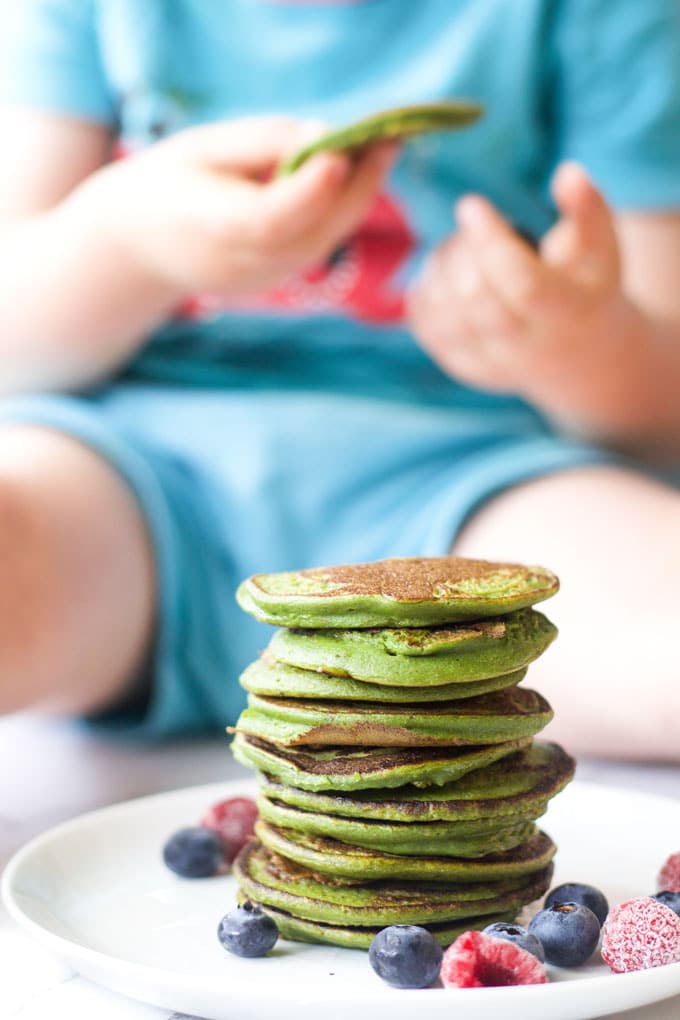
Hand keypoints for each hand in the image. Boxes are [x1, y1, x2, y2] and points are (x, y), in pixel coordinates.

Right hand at [77, 116, 396, 298]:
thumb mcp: (201, 147)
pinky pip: (318, 246)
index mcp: (212, 229)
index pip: (271, 219)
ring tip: (379, 149)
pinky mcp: (275, 282)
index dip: (309, 190)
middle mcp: (244, 264)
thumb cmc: (167, 184)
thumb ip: (263, 144)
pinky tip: (353, 176)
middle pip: (313, 232)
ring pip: (325, 241)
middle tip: (389, 138)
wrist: (137, 250)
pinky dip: (339, 211)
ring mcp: (262, 281)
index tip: (340, 150)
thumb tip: (326, 137)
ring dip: (357, 196)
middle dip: (357, 186)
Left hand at [406, 163, 625, 402]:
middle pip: (477, 301)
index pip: (523, 285)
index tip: (470, 204)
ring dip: (440, 268)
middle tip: (470, 221)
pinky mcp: (462, 365)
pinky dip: (424, 292)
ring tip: (461, 245)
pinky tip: (442, 271)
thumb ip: (586, 207)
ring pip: (446, 316)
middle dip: (462, 252)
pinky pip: (426, 328)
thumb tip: (567, 172)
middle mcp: (526, 348)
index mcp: (566, 314)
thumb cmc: (585, 283)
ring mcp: (490, 362)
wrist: (573, 350)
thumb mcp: (600, 246)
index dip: (491, 244)